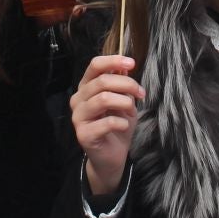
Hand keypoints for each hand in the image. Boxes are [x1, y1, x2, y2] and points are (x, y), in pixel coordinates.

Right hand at [72, 53, 143, 198]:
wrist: (112, 157)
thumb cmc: (117, 125)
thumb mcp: (123, 101)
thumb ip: (121, 84)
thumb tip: (125, 66)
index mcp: (86, 87)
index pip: (95, 65)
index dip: (113, 60)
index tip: (132, 63)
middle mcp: (78, 99)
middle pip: (102, 81)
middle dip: (127, 84)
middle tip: (141, 93)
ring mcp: (78, 117)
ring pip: (103, 98)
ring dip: (124, 102)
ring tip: (131, 111)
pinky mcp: (83, 134)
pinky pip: (107, 122)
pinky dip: (122, 122)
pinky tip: (124, 126)